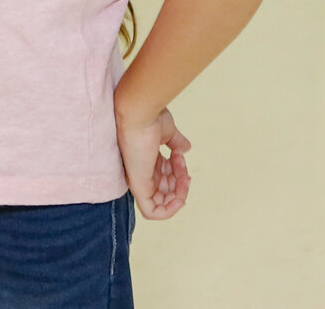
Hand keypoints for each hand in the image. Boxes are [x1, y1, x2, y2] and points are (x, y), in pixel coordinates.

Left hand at [117, 102, 191, 219]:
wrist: (140, 113)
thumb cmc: (150, 118)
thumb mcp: (168, 133)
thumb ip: (176, 143)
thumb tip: (186, 149)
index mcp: (146, 161)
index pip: (164, 178)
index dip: (178, 175)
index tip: (182, 160)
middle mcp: (141, 172)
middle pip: (166, 191)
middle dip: (181, 185)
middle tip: (184, 171)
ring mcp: (139, 180)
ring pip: (164, 202)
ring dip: (180, 193)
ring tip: (183, 175)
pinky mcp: (138, 187)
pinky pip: (152, 212)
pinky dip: (169, 211)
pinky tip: (180, 199)